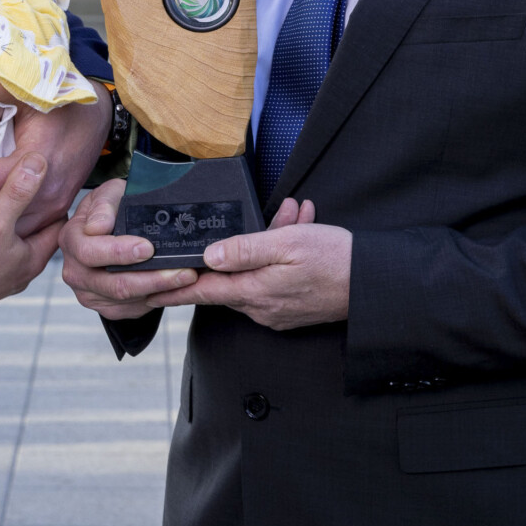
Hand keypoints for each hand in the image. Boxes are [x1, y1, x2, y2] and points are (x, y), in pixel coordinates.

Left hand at [0, 81, 112, 241]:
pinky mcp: (57, 210)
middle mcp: (45, 189)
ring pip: (8, 227)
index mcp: (35, 159)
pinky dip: (0, 234)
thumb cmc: (64, 107)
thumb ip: (0, 87)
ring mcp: (54, 204)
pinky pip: (24, 229)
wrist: (98, 121)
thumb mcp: (34, 94)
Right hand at [0, 152, 63, 317]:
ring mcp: (2, 278)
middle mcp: (23, 270)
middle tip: (33, 187)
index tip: (52, 181)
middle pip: (36, 233)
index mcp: (34, 257)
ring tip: (7, 203)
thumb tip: (40, 161)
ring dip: (10, 225)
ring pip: (14, 244)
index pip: (57, 224)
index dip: (57, 201)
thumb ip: (16, 192)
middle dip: (34, 212)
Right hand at [58, 179, 197, 320]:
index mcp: (71, 240)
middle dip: (152, 278)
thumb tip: (98, 227)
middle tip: (183, 271)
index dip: (119, 252)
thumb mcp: (110, 193)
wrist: (111, 228)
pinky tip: (175, 288)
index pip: (89, 252)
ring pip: (127, 299)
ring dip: (160, 290)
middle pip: (113, 284)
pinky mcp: (106, 307)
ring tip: (187, 277)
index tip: (148, 248)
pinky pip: (133, 310)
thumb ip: (104, 205)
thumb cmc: (113, 208)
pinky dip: (157, 299)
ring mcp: (89, 293)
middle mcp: (75, 271)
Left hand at [149, 199, 352, 330]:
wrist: (376, 285)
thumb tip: (210, 256)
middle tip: (255, 218)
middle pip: (229, 277)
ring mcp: (277, 310)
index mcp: (254, 292)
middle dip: (232, 247)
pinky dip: (280, 254)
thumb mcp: (287, 245)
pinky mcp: (293, 308)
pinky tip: (299, 228)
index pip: (202, 291)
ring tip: (292, 215)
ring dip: (265, 243)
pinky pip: (274, 277)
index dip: (173, 286)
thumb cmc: (336, 261)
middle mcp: (261, 307)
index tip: (148, 286)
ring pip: (254, 272)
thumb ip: (245, 249)